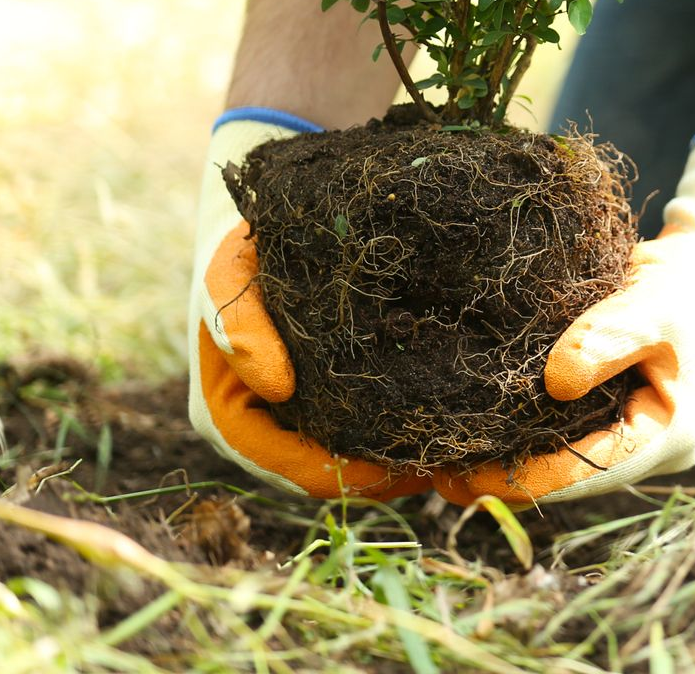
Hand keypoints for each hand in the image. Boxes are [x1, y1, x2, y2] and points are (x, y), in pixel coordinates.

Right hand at [187, 113, 426, 499]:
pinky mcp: (335, 390)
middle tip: (456, 461)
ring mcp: (301, 413)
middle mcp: (268, 426)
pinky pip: (375, 421)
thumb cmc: (242, 244)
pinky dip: (410, 420)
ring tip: (466, 442)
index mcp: (231, 416)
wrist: (266, 214)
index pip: (298, 471)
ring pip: (361, 453)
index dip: (352, 479)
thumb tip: (275, 384)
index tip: (407, 466)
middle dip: (391, 472)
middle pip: (338, 473)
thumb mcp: (228, 271)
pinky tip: (457, 407)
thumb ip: (238, 320)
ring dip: (406, 453)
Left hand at [431, 131, 694, 507]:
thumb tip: (553, 383)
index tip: (467, 476)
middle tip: (439, 475)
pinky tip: (479, 426)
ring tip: (446, 459)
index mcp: (671, 435)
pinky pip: (568, 431)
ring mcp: (636, 430)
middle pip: (574, 476)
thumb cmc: (689, 280)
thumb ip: (608, 338)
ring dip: (514, 458)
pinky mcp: (618, 409)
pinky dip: (526, 431)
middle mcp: (653, 446)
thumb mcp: (653, 304)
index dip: (527, 477)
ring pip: (568, 457)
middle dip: (511, 476)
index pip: (591, 470)